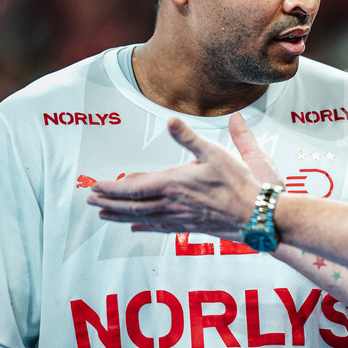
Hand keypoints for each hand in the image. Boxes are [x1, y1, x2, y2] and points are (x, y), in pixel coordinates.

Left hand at [87, 113, 280, 237]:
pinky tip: (135, 227)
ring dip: (120, 215)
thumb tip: (170, 120)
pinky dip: (144, 226)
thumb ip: (189, 138)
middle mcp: (173, 203)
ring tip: (103, 214)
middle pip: (133, 205)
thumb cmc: (239, 183)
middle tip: (91, 200)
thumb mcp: (215, 153)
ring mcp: (181, 217)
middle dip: (109, 202)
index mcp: (175, 183)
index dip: (112, 187)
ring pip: (142, 217)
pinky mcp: (190, 225)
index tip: (96, 186)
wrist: (257, 214)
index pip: (134, 187)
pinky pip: (160, 227)